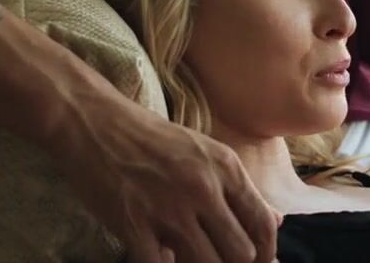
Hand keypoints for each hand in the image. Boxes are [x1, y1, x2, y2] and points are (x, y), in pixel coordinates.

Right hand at [53, 96, 278, 262]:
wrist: (94, 122)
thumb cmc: (149, 137)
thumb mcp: (204, 151)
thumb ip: (238, 188)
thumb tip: (275, 220)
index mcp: (225, 168)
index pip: (262, 224)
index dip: (266, 254)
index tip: (258, 262)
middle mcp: (204, 188)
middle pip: (240, 253)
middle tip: (220, 260)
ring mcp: (169, 208)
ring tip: (189, 255)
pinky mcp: (134, 225)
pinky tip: (159, 254)